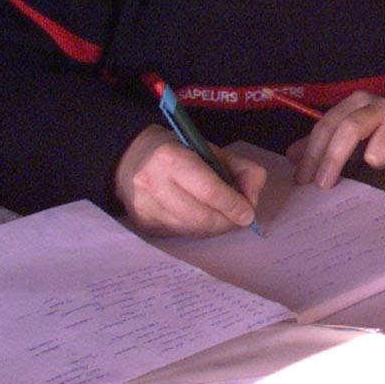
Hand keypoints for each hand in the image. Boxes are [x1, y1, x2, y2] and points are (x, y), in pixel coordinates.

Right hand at [114, 125, 265, 236]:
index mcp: (171, 158)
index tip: (248, 213)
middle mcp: (154, 184)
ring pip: (191, 230)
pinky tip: (203, 219)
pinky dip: (198, 230)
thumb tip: (253, 197)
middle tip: (241, 219)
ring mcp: (146, 208)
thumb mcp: (210, 149)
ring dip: (215, 228)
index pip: (208, 190)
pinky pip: (180, 234)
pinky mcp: (143, 225)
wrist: (131, 160)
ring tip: (224, 217)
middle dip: (227, 221)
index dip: (232, 204)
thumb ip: (240, 169)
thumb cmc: (178, 152)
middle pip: (200, 216)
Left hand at [286, 91, 384, 187]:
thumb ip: (323, 144)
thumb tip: (292, 156)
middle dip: (332, 161)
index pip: (328, 125)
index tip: (302, 179)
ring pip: (375, 153)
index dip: (312, 153)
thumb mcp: (355, 137)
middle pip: (348, 131)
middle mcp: (379, 104)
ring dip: (376, 166)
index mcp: (358, 102)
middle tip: (323, 186)